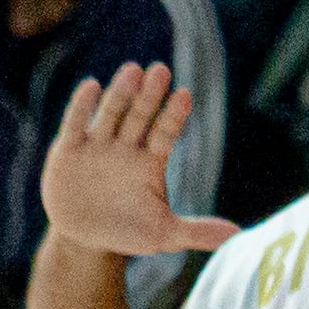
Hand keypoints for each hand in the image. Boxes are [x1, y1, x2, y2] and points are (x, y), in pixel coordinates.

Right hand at [39, 66, 239, 260]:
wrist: (85, 238)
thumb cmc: (128, 231)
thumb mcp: (164, 235)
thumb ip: (197, 232)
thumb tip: (238, 237)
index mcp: (151, 161)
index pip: (165, 133)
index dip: (173, 115)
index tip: (185, 95)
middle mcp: (126, 147)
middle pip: (140, 116)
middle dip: (150, 95)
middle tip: (161, 70)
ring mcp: (98, 145)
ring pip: (111, 113)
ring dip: (121, 93)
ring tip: (133, 70)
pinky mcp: (69, 149)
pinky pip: (76, 123)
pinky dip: (82, 106)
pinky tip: (92, 86)